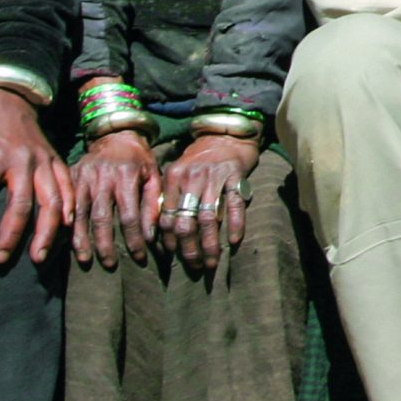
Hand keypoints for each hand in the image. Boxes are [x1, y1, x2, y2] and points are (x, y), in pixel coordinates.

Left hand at [0, 88, 73, 264]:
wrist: (7, 101)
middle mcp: (22, 159)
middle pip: (20, 203)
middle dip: (10, 235)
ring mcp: (43, 161)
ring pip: (50, 201)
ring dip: (46, 232)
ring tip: (37, 258)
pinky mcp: (56, 161)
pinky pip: (67, 189)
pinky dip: (68, 210)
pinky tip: (64, 232)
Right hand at [73, 130, 158, 268]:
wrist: (115, 134)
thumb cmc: (139, 159)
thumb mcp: (153, 176)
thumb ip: (153, 204)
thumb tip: (150, 236)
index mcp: (126, 176)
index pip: (129, 216)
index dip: (134, 240)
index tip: (139, 257)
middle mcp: (102, 176)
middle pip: (102, 218)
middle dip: (105, 245)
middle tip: (110, 265)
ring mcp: (83, 176)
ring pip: (80, 214)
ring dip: (82, 240)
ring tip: (86, 260)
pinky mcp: (71, 177)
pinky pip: (68, 205)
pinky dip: (68, 226)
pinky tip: (70, 242)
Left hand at [158, 134, 257, 272]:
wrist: (226, 133)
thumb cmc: (200, 159)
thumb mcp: (179, 173)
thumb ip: (170, 198)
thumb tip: (164, 235)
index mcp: (173, 178)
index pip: (166, 217)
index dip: (170, 242)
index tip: (175, 258)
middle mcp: (191, 178)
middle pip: (185, 222)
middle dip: (189, 249)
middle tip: (195, 267)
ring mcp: (214, 176)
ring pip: (208, 218)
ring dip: (209, 244)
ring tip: (212, 262)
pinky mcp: (235, 175)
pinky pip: (234, 204)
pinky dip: (235, 225)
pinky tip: (234, 242)